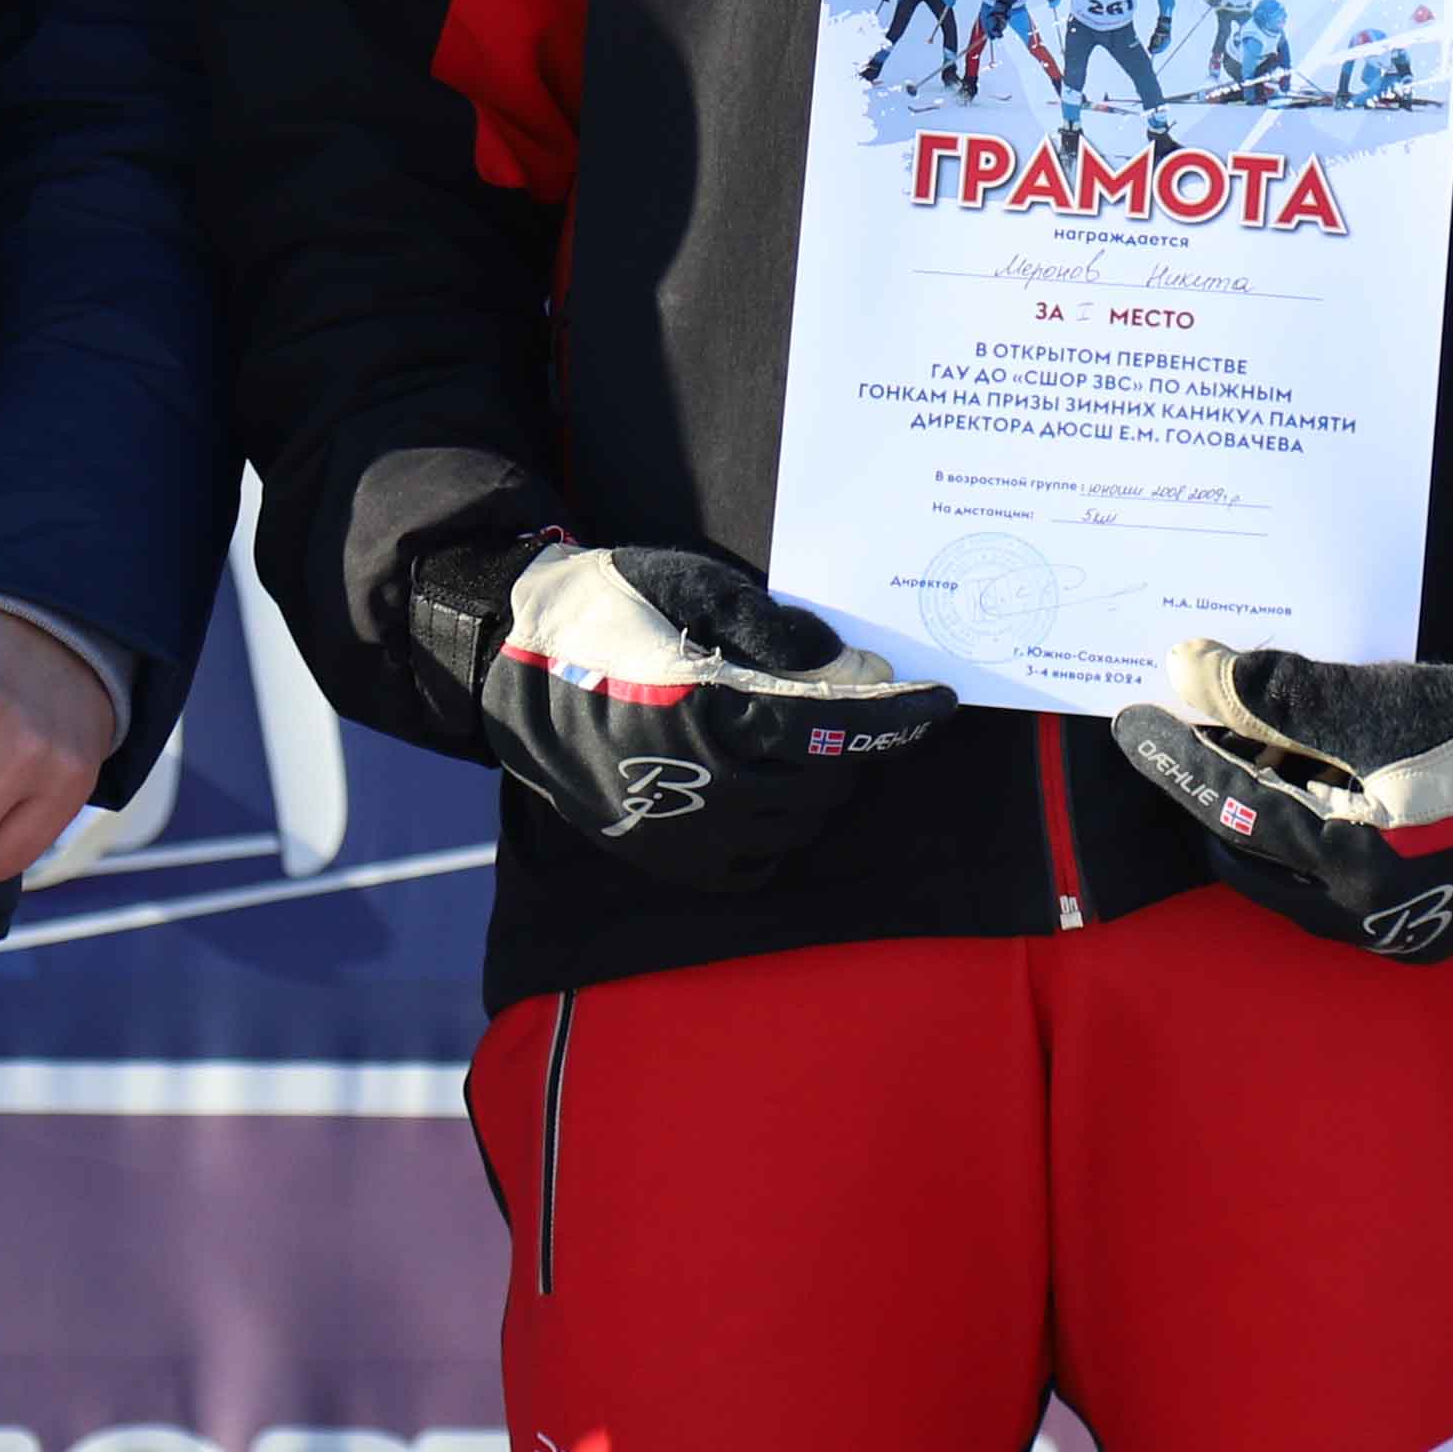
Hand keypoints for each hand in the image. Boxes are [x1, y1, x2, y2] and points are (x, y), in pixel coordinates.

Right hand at [465, 542, 948, 890]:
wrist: (512, 669)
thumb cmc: (611, 611)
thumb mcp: (692, 587)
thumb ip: (772, 629)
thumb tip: (847, 669)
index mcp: (712, 713)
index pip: (831, 728)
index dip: (895, 718)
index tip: (939, 702)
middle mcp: (702, 785)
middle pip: (823, 781)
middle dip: (852, 745)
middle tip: (851, 708)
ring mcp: (682, 831)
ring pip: (794, 825)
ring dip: (816, 786)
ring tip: (800, 743)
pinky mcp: (664, 857)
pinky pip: (754, 863)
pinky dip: (778, 832)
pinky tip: (766, 789)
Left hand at [1113, 644, 1452, 960]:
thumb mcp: (1380, 704)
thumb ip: (1279, 694)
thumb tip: (1190, 669)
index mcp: (1349, 868)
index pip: (1231, 807)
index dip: (1176, 758)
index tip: (1130, 720)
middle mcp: (1361, 918)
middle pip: (1249, 849)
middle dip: (1215, 787)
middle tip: (1195, 720)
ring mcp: (1392, 930)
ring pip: (1285, 869)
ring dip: (1261, 806)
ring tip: (1251, 737)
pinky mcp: (1418, 922)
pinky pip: (1328, 880)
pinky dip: (1306, 829)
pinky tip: (1310, 776)